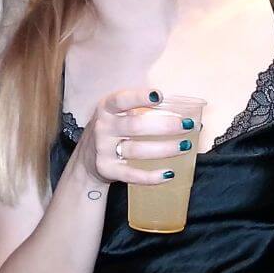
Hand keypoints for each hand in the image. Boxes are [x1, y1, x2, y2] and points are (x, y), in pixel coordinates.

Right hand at [75, 88, 194, 186]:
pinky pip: (132, 175)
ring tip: (185, 146)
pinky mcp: (107, 170)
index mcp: (106, 108)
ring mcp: (103, 150)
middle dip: (165, 126)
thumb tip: (182, 113)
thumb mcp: (117, 114)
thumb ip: (140, 110)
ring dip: (165, 149)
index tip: (158, 96)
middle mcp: (103, 128)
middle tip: (187, 126)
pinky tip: (169, 173)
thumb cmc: (112, 130)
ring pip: (137, 150)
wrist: (87, 159)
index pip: (121, 100)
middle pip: (136, 126)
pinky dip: (152, 177)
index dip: (139, 97)